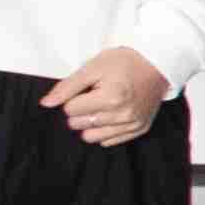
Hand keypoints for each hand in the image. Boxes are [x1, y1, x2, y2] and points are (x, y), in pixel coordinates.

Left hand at [38, 47, 167, 146]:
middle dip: (80, 111)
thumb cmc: (124, 62)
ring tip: (101, 106)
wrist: (158, 63)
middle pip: (78, 124)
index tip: (87, 88)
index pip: (70, 110)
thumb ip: (67, 86)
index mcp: (110, 98)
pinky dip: (105, 130)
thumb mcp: (93, 67)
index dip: (73, 98)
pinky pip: (109, 141)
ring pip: (91, 137)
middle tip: (94, 95)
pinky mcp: (140, 128)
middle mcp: (123, 115)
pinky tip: (111, 115)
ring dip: (90, 123)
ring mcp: (132, 124)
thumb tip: (46, 103)